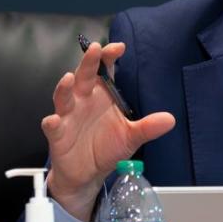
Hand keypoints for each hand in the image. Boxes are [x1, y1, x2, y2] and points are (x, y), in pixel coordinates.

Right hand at [41, 41, 174, 221]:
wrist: (88, 174)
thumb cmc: (107, 147)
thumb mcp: (130, 136)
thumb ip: (147, 127)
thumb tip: (170, 119)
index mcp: (101, 95)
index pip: (105, 71)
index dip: (109, 57)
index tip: (119, 47)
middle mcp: (83, 100)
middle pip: (83, 77)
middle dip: (88, 62)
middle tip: (95, 49)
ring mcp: (68, 116)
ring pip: (63, 97)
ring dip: (64, 88)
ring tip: (69, 78)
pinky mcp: (58, 135)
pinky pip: (53, 126)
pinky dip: (52, 123)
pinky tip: (54, 120)